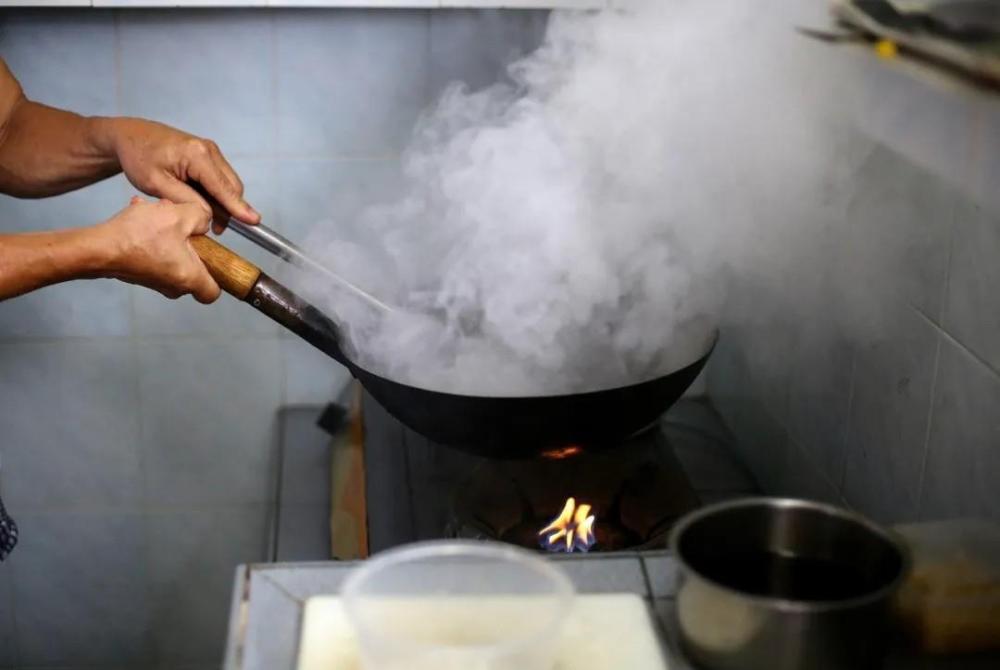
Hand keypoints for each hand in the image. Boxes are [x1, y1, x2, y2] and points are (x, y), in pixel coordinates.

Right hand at [94, 196, 220, 302]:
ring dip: (166, 232)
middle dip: (188, 241)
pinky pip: (152, 252)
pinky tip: (140, 214)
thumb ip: (200, 216)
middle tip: (180, 222)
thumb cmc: (140, 236)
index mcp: (190, 278)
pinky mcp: (137, 272)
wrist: (97, 248)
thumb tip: (203, 221)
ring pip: (170, 255)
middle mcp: (172, 286)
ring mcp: (153, 281)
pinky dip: (150, 235)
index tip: (214, 258)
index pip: (213, 293)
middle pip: (192, 268)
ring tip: (156, 211)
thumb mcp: (179, 215)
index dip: (218, 277)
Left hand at [107, 118, 259, 232]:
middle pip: (232, 186)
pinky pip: (220, 178)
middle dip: (229, 210)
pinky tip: (202, 203)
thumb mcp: (157, 184)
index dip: (238, 207)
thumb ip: (186, 200)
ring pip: (228, 183)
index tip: (254, 222)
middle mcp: (209, 150)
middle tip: (215, 230)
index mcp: (197, 155)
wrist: (130, 136)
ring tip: (206, 219)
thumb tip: (209, 216)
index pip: (223, 187)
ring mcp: (211, 151)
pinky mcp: (208, 154)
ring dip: (223, 203)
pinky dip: (216, 194)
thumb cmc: (139, 158)